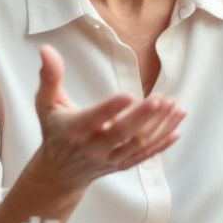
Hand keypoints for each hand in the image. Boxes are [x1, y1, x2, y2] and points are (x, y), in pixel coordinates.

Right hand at [30, 45, 185, 190]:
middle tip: (161, 100)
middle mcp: (93, 147)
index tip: (129, 94)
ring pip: (137, 145)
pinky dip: (161, 144)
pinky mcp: (122, 165)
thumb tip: (47, 49)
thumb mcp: (46, 104)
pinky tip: (177, 129)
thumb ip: (49, 77)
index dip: (110, 109)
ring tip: (176, 107)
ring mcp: (110, 159)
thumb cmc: (54, 130)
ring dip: (159, 127)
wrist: (59, 173)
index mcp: (74, 130)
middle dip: (142, 118)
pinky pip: (144, 156)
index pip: (93, 119)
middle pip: (121, 135)